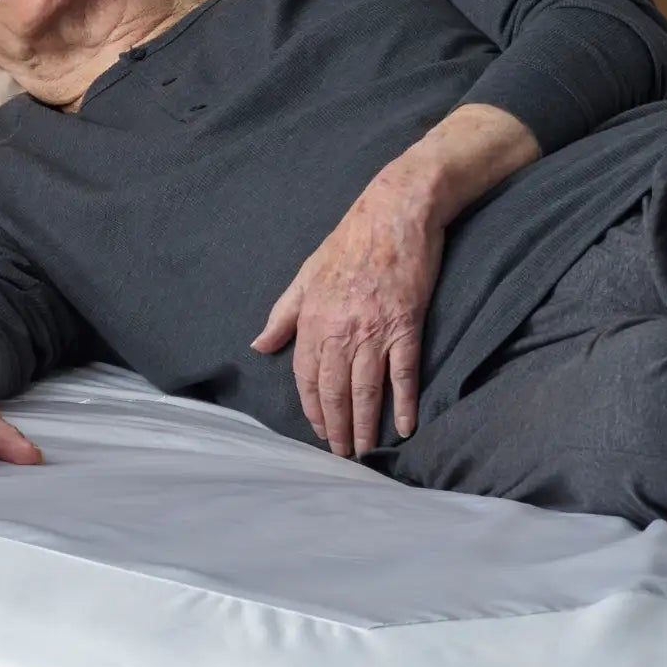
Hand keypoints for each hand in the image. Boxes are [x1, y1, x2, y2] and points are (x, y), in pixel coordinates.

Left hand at [250, 181, 444, 457]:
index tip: (319, 429)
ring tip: (365, 450)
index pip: (305, 376)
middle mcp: (340, 329)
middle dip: (336, 426)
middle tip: (341, 453)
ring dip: (365, 424)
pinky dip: (404, 402)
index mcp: (312, 319)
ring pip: (366, 388)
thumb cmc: (348, 242)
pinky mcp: (406, 325)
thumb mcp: (304, 276)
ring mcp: (374, 329)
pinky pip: (403, 372)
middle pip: (334, 389)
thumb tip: (260, 346)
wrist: (394, 212)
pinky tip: (404, 427)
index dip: (311, 408)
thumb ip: (283, 316)